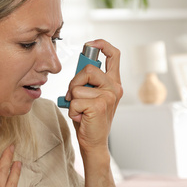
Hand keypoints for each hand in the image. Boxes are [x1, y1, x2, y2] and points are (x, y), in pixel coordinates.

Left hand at [65, 39, 122, 154]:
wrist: (93, 142)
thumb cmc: (88, 118)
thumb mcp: (90, 95)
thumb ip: (88, 81)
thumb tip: (80, 69)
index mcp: (113, 82)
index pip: (114, 54)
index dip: (102, 44)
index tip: (90, 44)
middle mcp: (114, 87)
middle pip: (89, 69)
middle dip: (74, 82)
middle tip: (74, 96)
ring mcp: (109, 96)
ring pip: (78, 87)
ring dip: (72, 100)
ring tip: (80, 110)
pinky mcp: (100, 105)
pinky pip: (75, 100)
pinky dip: (72, 110)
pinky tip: (81, 117)